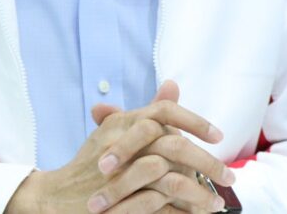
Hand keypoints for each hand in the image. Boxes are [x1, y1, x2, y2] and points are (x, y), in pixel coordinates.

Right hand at [4, 80, 232, 213]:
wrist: (57, 198)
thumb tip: (173, 84)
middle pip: (175, 146)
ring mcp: (119, 176)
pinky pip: (160, 208)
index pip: (165, 112)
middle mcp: (120, 144)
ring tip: (216, 202)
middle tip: (229, 176)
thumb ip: (148, 110)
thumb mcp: (117, 131)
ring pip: (172, 180)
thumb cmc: (92, 165)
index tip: (218, 136)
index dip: (195, 122)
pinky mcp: (120, 205)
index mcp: (123, 124)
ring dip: (199, 194)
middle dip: (208, 163)